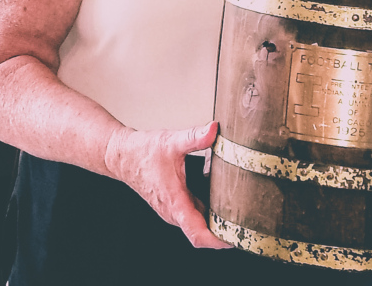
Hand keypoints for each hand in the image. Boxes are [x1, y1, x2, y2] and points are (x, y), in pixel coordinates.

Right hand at [104, 121, 230, 248]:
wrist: (123, 156)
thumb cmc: (143, 152)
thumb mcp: (172, 142)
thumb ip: (195, 137)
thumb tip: (214, 130)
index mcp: (175, 203)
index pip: (198, 234)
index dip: (218, 241)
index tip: (236, 239)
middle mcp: (174, 211)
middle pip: (203, 233)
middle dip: (224, 232)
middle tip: (249, 222)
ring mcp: (173, 210)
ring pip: (199, 224)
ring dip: (217, 222)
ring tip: (241, 211)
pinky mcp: (174, 205)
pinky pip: (195, 215)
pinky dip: (209, 211)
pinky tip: (223, 197)